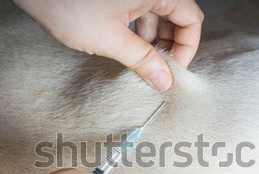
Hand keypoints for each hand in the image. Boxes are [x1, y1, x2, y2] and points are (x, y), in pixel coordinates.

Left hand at [13, 0, 203, 91]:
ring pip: (155, 15)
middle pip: (176, 16)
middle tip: (157, 70)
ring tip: (139, 64)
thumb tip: (164, 82)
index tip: (173, 71)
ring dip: (151, 41)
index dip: (186, 47)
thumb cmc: (67, 4)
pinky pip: (138, 11)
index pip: (191, 18)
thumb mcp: (110, 39)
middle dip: (168, 45)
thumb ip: (142, 61)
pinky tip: (127, 49)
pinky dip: (137, 31)